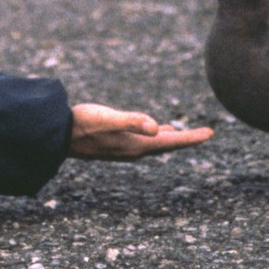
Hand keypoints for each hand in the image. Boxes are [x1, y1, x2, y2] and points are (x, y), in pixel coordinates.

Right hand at [68, 103, 213, 160]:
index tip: (211, 133)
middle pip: (166, 146)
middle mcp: (132, 150)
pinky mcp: (114, 143)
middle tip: (204, 134)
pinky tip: (150, 131)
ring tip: (180, 133)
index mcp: (136, 145)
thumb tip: (158, 127)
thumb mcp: (109, 118)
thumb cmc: (83, 123)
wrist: (58, 134)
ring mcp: (123, 148)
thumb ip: (132, 121)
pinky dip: (153, 136)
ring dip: (169, 139)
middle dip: (185, 139)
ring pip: (153, 144)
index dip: (191, 138)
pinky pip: (141, 141)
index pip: (170, 143)